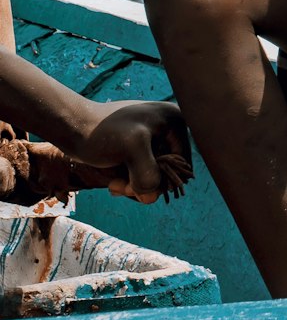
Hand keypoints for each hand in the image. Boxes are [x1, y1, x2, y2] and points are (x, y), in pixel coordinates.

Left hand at [72, 100, 191, 204]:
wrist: (73, 125)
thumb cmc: (102, 132)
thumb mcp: (131, 149)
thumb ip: (148, 173)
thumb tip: (151, 197)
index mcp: (175, 122)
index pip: (181, 167)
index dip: (159, 182)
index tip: (133, 185)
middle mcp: (169, 129)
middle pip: (168, 173)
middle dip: (144, 184)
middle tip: (120, 186)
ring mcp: (154, 139)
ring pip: (154, 176)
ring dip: (135, 185)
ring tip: (115, 184)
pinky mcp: (140, 147)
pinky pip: (143, 172)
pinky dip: (130, 181)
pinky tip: (114, 181)